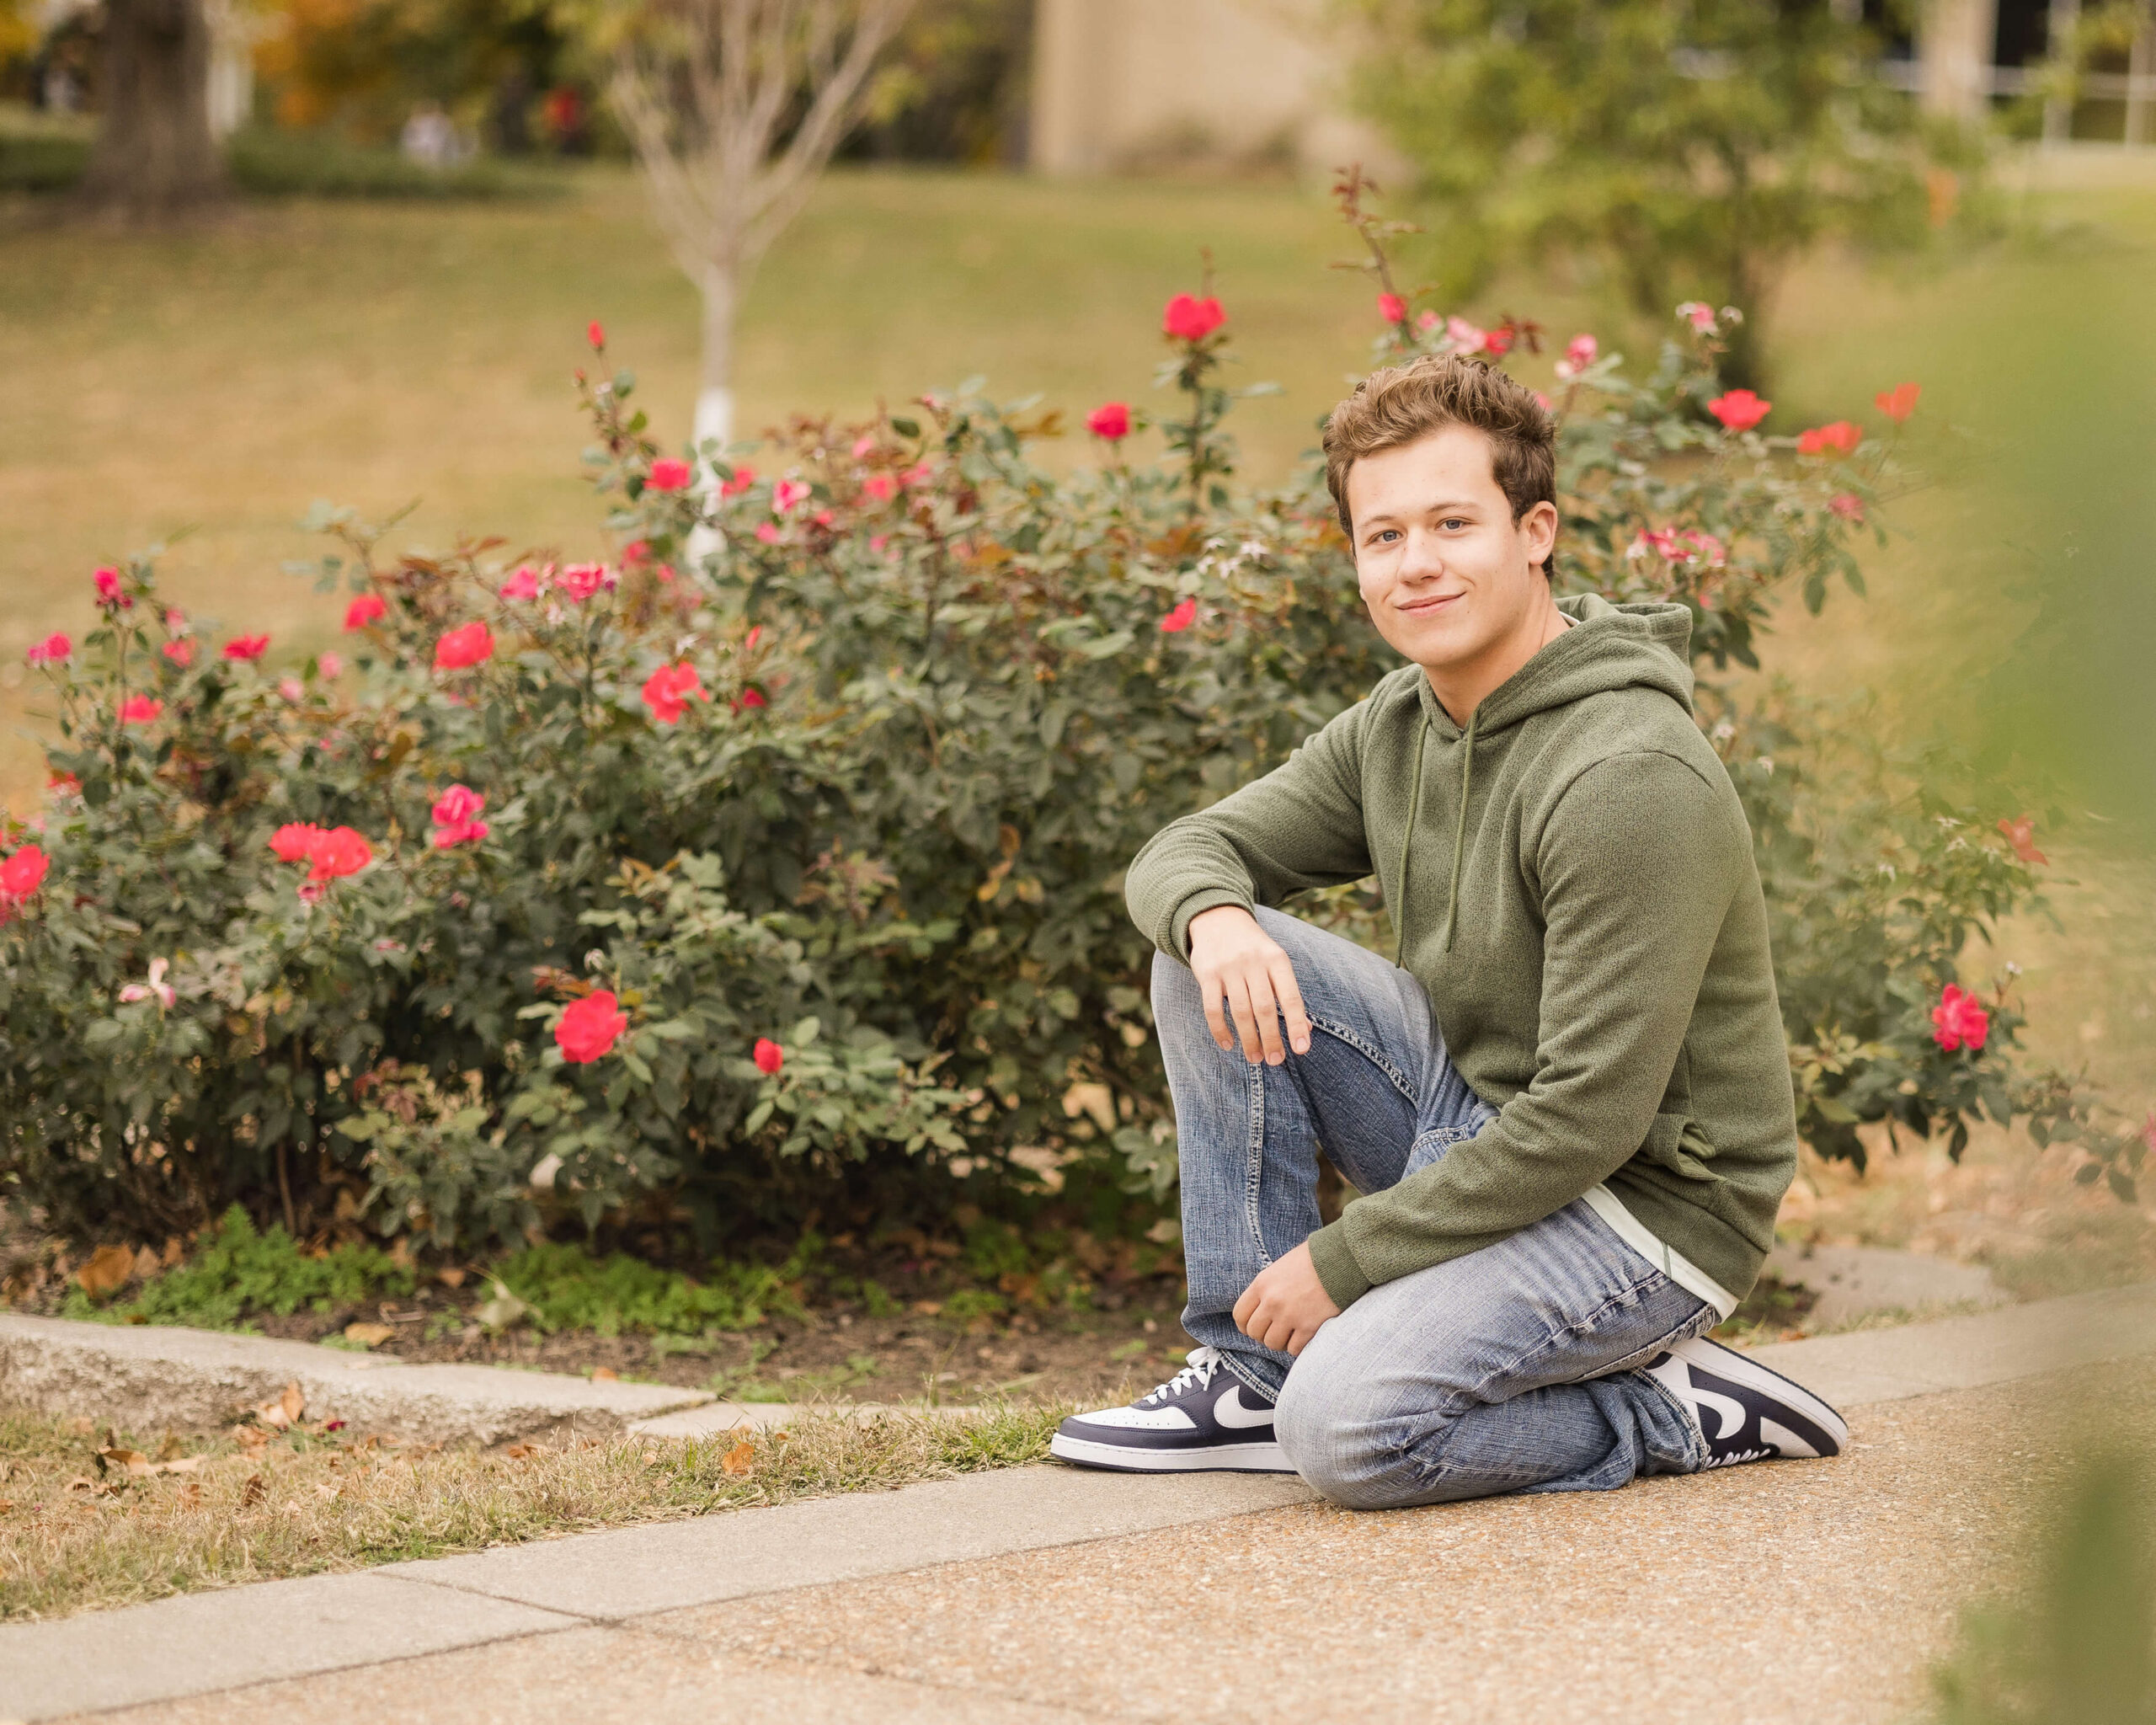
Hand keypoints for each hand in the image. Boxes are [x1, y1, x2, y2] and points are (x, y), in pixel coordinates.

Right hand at [1187, 905, 1310, 1065]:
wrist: (1219, 919)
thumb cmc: (1254, 949)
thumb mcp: (1276, 963)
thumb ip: (1288, 994)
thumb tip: (1306, 1031)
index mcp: (1277, 959)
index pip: (1290, 997)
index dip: (1297, 1024)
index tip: (1301, 1049)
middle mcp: (1254, 962)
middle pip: (1265, 1008)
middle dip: (1271, 1038)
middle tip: (1275, 1060)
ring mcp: (1229, 968)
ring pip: (1240, 1011)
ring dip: (1249, 1039)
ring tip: (1255, 1058)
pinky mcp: (1207, 974)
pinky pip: (1213, 1008)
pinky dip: (1220, 1030)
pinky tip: (1228, 1044)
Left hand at [1232, 1241, 1338, 1355]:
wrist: (1341, 1258)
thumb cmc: (1312, 1259)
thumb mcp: (1281, 1267)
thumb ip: (1268, 1287)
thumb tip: (1260, 1307)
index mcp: (1262, 1284)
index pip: (1240, 1315)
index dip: (1246, 1324)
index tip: (1256, 1325)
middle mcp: (1272, 1301)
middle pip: (1254, 1332)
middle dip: (1264, 1334)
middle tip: (1276, 1329)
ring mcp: (1289, 1316)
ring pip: (1272, 1343)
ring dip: (1281, 1341)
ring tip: (1291, 1333)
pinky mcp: (1309, 1327)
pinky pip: (1294, 1349)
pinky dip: (1298, 1346)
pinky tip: (1304, 1336)